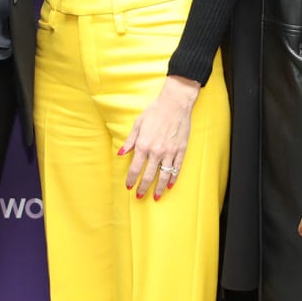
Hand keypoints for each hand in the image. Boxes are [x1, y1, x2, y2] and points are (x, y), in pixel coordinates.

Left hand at [122, 75, 199, 201]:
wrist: (175, 104)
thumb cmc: (155, 111)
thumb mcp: (138, 124)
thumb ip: (129, 141)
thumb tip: (120, 153)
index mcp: (143, 145)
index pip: (135, 168)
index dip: (130, 179)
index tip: (128, 186)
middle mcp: (156, 151)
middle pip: (148, 176)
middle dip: (143, 188)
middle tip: (139, 196)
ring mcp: (170, 152)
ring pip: (164, 176)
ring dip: (159, 188)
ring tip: (155, 196)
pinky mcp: (181, 150)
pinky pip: (176, 168)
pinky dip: (173, 178)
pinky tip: (170, 185)